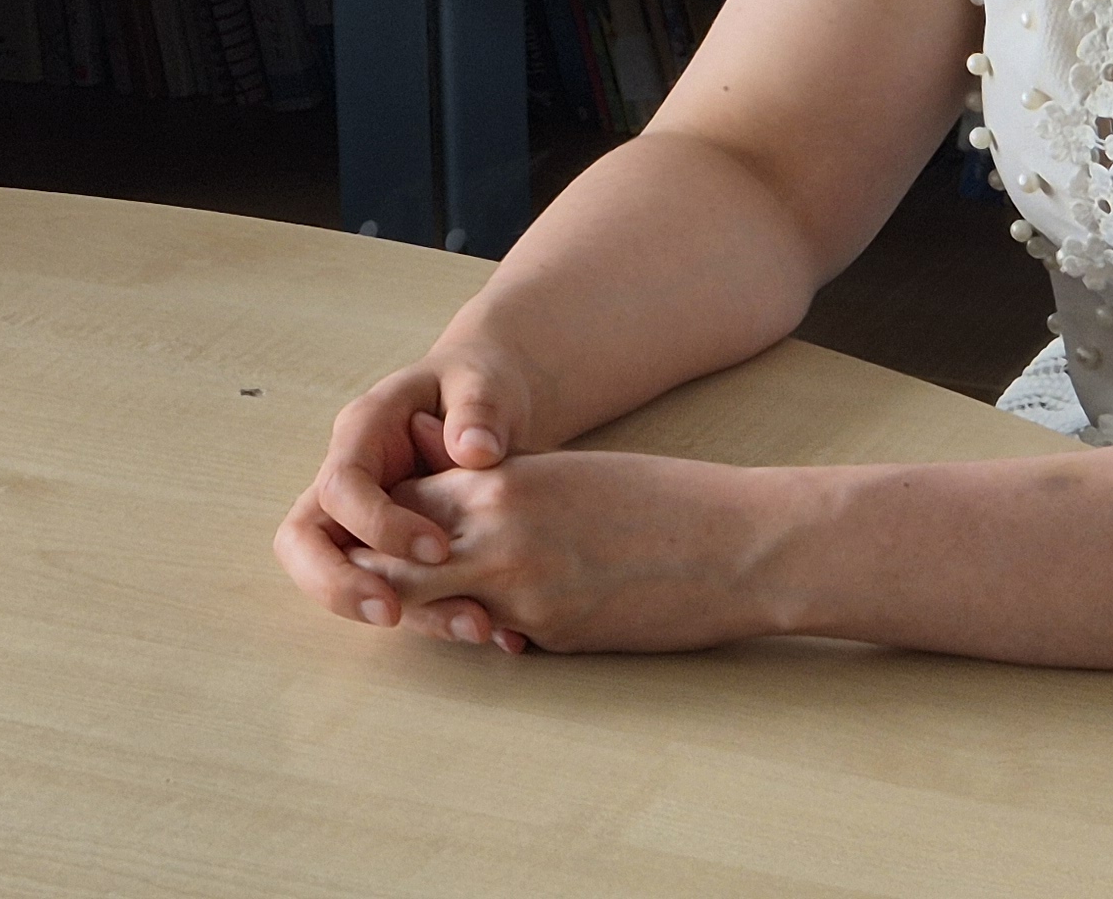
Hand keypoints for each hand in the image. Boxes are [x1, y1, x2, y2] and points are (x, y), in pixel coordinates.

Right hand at [273, 335, 540, 624]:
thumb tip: (473, 450)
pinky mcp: (391, 550)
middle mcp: (350, 479)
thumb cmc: (479, 384)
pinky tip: (494, 628)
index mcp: (363, 432)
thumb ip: (480, 408)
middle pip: (302, 542)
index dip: (378, 524)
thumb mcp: (485, 382)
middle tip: (393, 613)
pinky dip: (435, 616)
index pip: (340, 486)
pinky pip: (394, 592)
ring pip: (342, 578)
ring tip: (472, 625)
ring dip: (401, 611)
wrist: (491, 403)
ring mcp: (364, 519)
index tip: (439, 549)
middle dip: (336, 584)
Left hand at [355, 449, 792, 656]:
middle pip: (393, 568)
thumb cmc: (652, 495)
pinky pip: (502, 637)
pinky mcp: (555, 641)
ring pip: (439, 612)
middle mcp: (497, 541)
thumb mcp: (557, 472)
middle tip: (378, 584)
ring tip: (441, 602)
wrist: (733, 544)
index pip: (397, 508)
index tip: (379, 532)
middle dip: (380, 578)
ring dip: (432, 611)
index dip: (381, 524)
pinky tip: (509, 622)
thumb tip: (434, 501)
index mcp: (497, 485)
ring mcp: (524, 599)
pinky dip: (495, 631)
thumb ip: (492, 486)